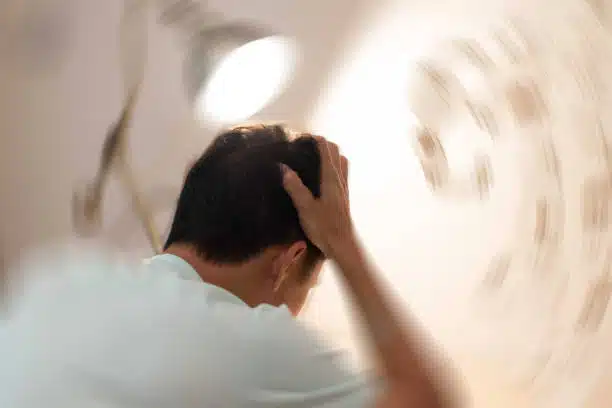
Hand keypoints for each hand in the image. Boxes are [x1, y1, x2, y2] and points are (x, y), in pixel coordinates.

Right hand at [281, 136, 353, 256]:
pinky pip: (341, 173)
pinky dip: (332, 166)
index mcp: (331, 178)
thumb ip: (295, 187)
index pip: (326, 149)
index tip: (300, 138)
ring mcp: (344, 188)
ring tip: (314, 156)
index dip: (315, 140)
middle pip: (336, 152)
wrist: (342, 245)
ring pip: (341, 162)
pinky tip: (321, 176)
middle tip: (305, 145)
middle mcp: (340, 179)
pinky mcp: (343, 197)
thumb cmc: (324, 227)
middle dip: (323, 144)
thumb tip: (283, 167)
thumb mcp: (305, 207)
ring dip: (330, 154)